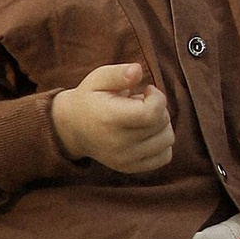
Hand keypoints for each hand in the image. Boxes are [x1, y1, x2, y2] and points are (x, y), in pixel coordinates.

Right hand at [52, 60, 176, 174]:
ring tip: (142, 117)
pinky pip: (164, 156)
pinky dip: (163, 142)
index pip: (151, 113)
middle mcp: (118, 144)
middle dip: (158, 108)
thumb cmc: (89, 99)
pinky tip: (148, 132)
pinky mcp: (130, 168)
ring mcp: (125, 159)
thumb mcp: (98, 78)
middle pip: (161, 124)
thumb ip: (119, 73)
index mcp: (110, 119)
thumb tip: (138, 70)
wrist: (72, 129)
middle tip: (139, 102)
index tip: (146, 90)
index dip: (157, 97)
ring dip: (162, 124)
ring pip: (167, 140)